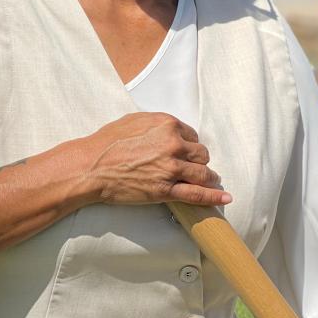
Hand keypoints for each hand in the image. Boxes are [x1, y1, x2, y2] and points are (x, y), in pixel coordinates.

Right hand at [81, 112, 230, 206]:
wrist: (92, 167)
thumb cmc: (108, 142)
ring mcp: (171, 168)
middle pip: (201, 154)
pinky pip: (196, 194)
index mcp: (167, 125)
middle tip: (193, 167)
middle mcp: (173, 144)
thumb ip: (156, 123)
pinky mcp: (165, 190)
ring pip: (203, 173)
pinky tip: (225, 197)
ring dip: (210, 177)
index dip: (190, 145)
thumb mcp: (135, 120)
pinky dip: (213, 196)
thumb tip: (167, 128)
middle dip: (198, 161)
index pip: (192, 136)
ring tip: (213, 181)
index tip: (187, 152)